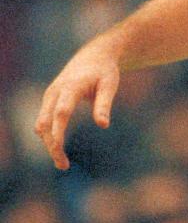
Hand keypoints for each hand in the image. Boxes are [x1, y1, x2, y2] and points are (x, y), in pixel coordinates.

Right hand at [34, 38, 121, 169]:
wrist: (94, 56)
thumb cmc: (104, 71)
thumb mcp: (110, 84)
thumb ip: (104, 104)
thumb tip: (103, 125)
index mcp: (70, 87)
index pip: (61, 112)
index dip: (58, 132)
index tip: (59, 149)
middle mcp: (55, 92)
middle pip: (46, 122)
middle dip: (51, 145)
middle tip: (64, 166)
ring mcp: (49, 96)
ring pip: (42, 125)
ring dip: (49, 144)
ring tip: (64, 164)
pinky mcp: (49, 100)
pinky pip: (44, 122)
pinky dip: (49, 137)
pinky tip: (59, 151)